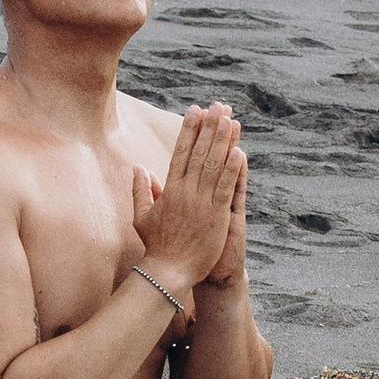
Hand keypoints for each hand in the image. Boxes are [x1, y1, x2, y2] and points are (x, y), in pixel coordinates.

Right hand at [134, 105, 242, 303]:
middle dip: (209, 127)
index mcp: (170, 190)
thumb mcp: (142, 216)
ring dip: (223, 141)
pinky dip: (233, 170)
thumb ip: (141, 190)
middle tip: (218, 106)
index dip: (189, 130)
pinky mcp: (216, 216)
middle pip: (199, 153)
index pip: (180, 152)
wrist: (168, 273)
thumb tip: (138, 167)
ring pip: (214, 166)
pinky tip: (240, 152)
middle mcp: (185, 192)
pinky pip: (226, 189)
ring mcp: (201, 203)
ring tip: (231, 119)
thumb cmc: (155, 246)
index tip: (195, 111)